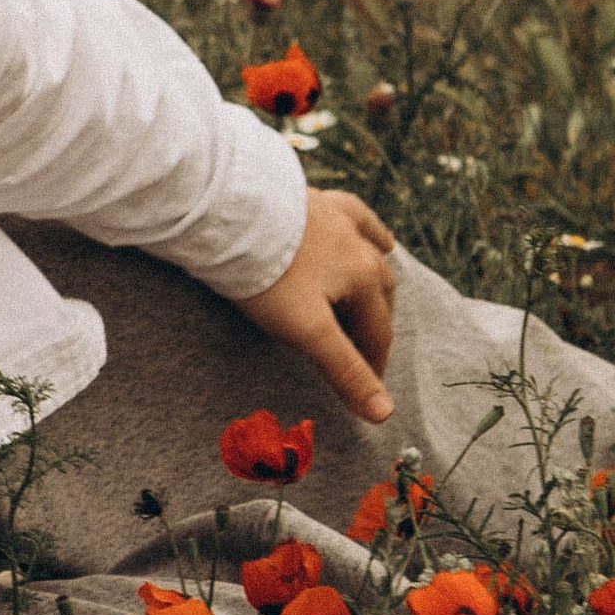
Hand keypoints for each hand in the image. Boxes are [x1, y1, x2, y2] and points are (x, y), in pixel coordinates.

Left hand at [233, 188, 397, 425]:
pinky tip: (380, 240)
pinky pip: (357, 217)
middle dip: (374, 327)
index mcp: (364, 279)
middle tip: (360, 354)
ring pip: (373, 256)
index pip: (378, 333)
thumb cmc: (268, 276)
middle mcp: (361, 246)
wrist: (230, 215)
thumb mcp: (307, 332)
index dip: (373, 366)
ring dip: (376, 285)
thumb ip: (345, 370)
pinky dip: (371, 233)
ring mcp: (341, 220)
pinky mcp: (320, 201)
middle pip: (379, 296)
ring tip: (373, 305)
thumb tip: (384, 413)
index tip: (367, 391)